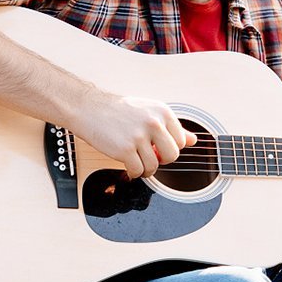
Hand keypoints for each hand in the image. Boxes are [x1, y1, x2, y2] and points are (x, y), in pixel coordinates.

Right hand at [71, 91, 196, 178]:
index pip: (181, 141)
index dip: (169, 148)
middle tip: (149, 156)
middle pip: (172, 156)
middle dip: (161, 160)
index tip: (158, 147)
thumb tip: (193, 140)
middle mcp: (153, 122)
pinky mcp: (125, 149)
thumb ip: (171, 126)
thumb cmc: (117, 110)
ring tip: (136, 161)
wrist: (89, 108)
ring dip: (145, 169)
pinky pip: (138, 171)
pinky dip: (133, 173)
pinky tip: (127, 165)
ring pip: (154, 166)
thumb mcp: (148, 111)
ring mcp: (139, 136)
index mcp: (162, 111)